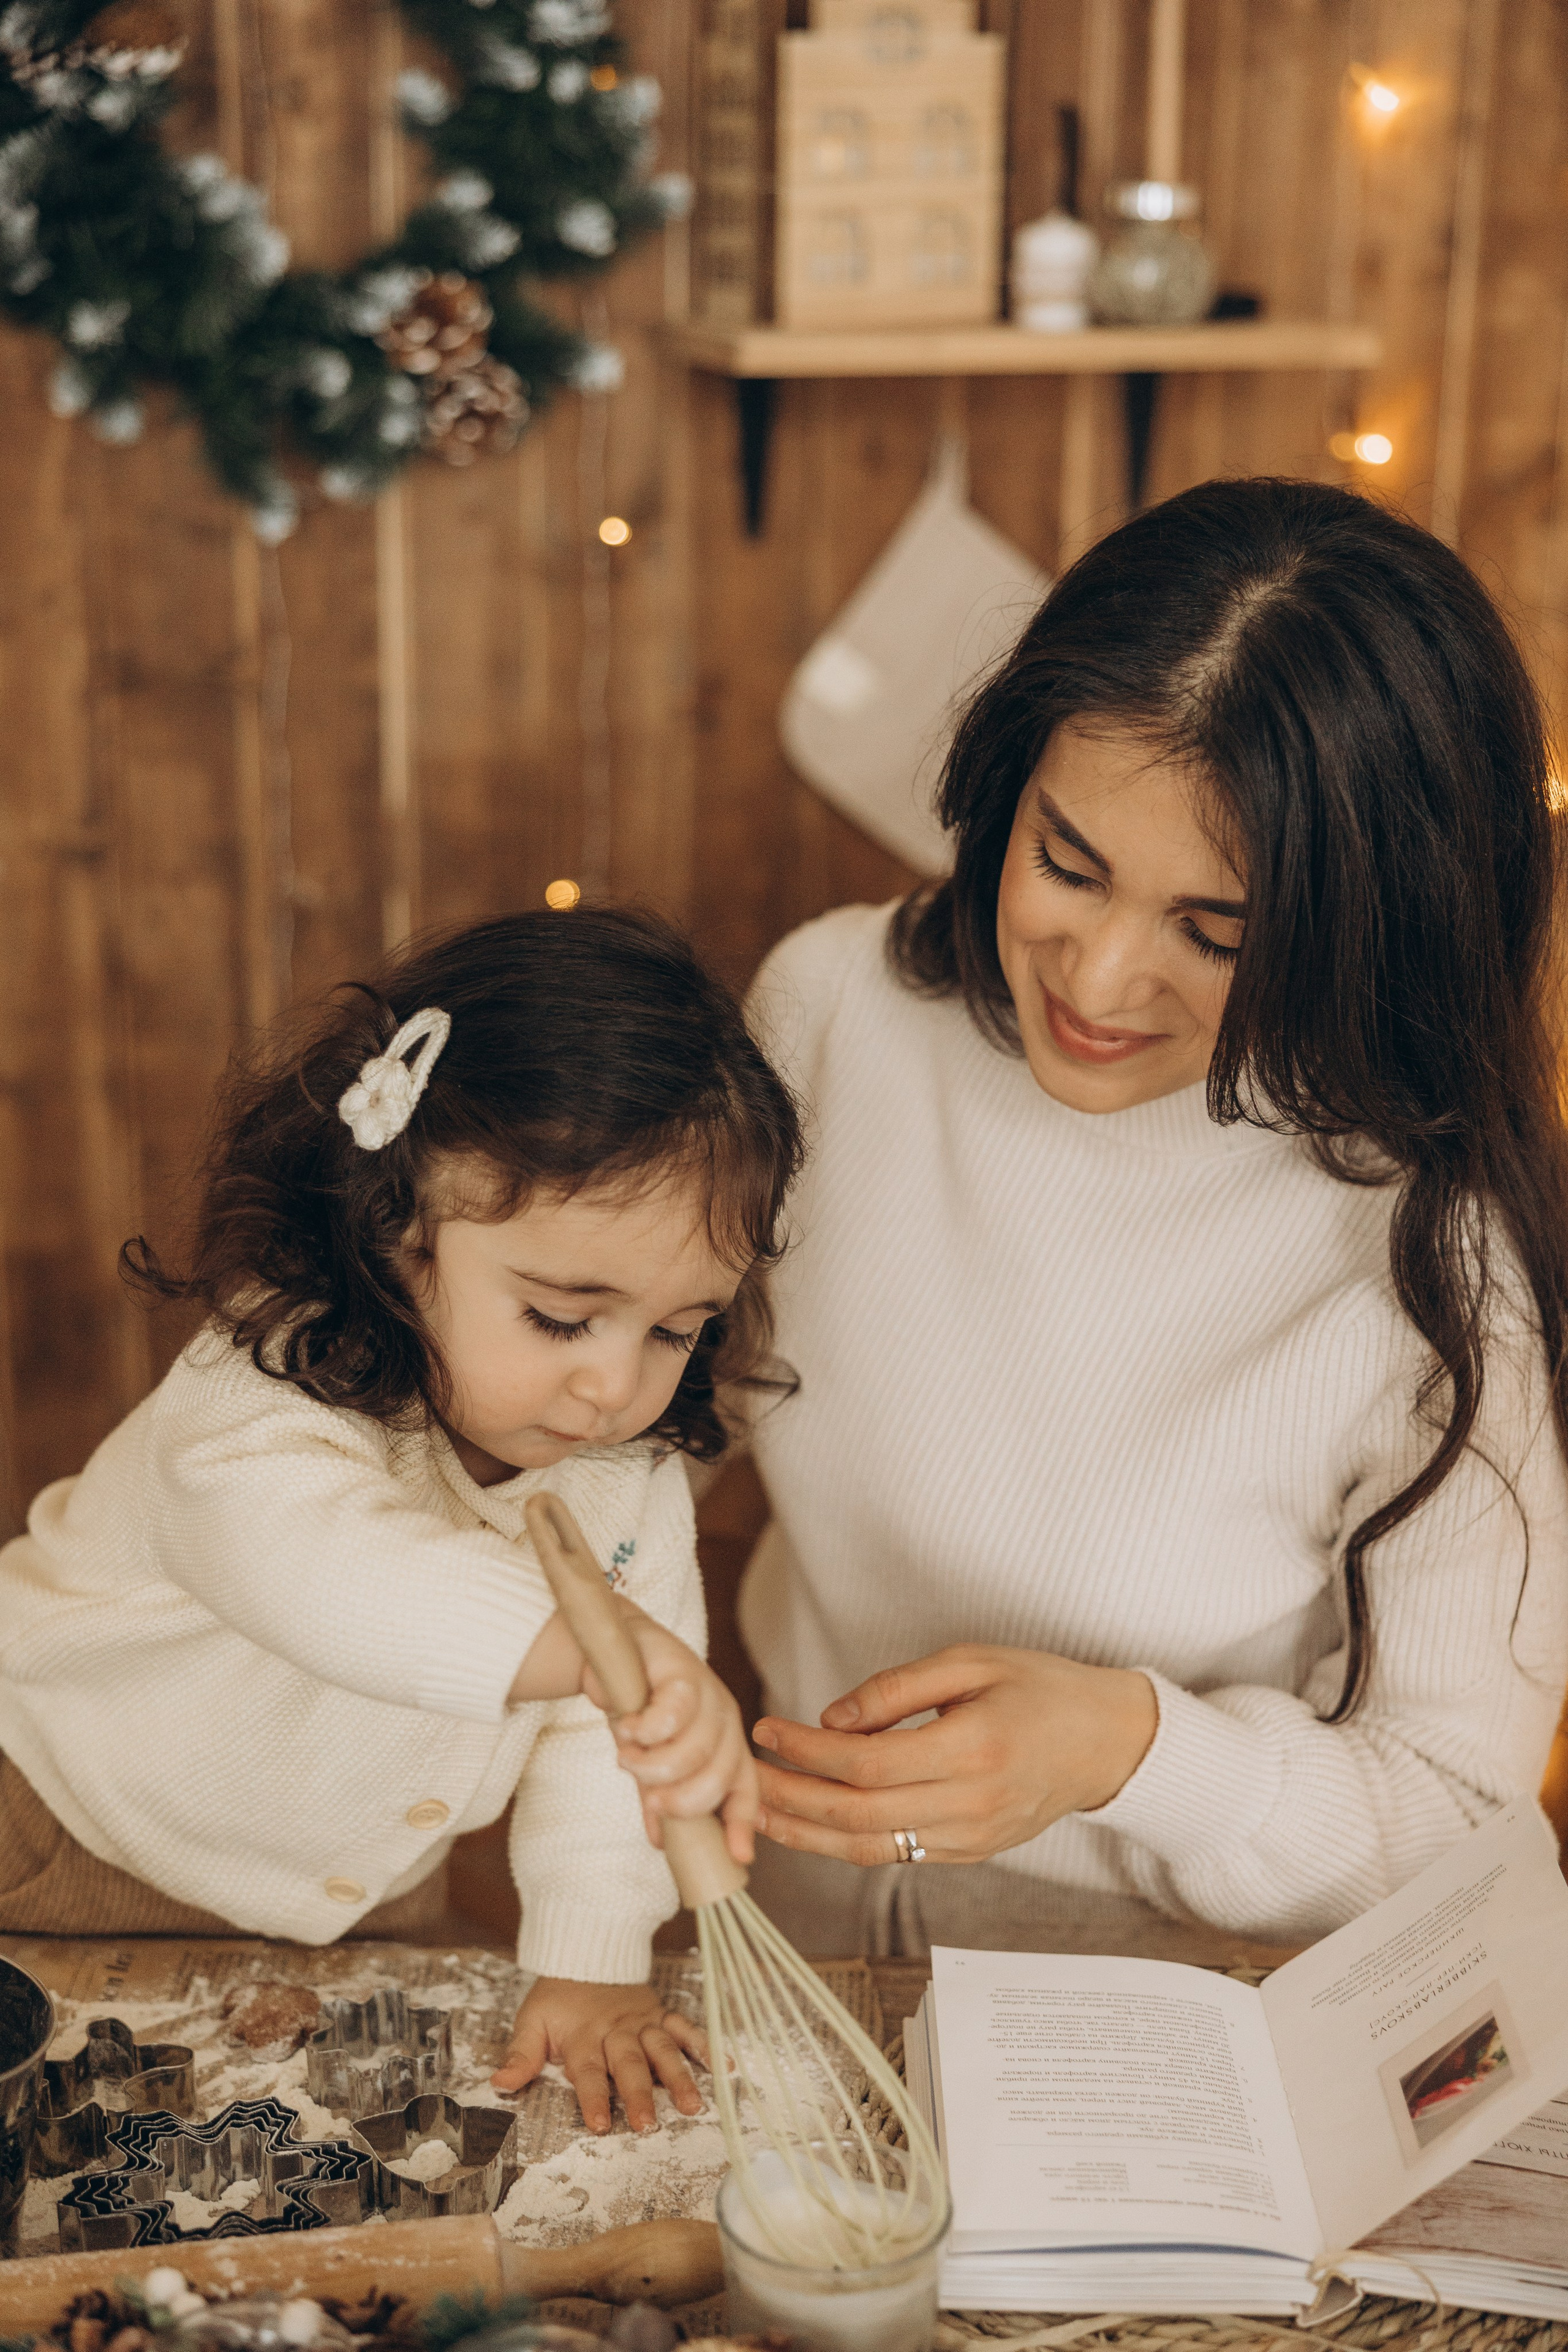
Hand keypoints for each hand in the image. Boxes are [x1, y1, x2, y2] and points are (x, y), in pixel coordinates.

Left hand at [491, 1976, 708, 2134]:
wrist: (587, 1950)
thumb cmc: (558, 1996)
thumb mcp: (532, 2021)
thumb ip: (521, 2055)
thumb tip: (500, 2085)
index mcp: (584, 2036)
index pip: (588, 2071)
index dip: (594, 2097)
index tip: (601, 2124)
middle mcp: (616, 2030)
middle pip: (629, 2064)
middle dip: (640, 2094)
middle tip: (649, 2124)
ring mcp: (643, 2021)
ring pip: (662, 2049)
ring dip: (678, 2076)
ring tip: (693, 2104)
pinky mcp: (660, 2013)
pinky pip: (685, 2027)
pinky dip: (705, 2045)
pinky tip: (722, 2067)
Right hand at [597, 1605, 758, 1867]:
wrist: (615, 1646)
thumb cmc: (637, 1706)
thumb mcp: (650, 1758)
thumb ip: (656, 1795)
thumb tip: (660, 1840)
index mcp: (725, 1745)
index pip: (744, 1790)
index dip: (743, 1825)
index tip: (738, 1859)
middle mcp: (726, 1721)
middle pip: (719, 1777)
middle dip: (683, 1800)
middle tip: (650, 1799)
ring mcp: (709, 1694)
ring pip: (694, 1751)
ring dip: (653, 1766)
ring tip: (626, 1758)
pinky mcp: (685, 1671)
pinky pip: (671, 1717)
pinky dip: (643, 1731)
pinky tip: (625, 1727)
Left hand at [752, 1644, 1156, 1866]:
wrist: (1107, 1742)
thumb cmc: (1041, 1688)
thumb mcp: (972, 1661)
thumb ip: (898, 1689)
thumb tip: (831, 1720)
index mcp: (972, 1748)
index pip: (867, 1763)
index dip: (807, 1751)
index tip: (766, 1730)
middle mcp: (971, 1804)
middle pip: (858, 1815)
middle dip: (791, 1797)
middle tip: (743, 1776)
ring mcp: (972, 1838)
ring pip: (872, 1849)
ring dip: (807, 1835)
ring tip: (759, 1813)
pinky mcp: (971, 1853)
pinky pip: (898, 1856)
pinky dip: (847, 1844)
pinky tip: (812, 1825)